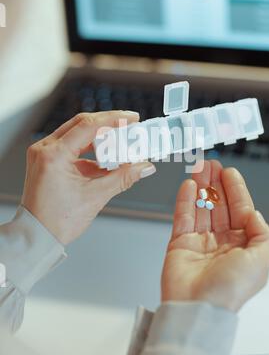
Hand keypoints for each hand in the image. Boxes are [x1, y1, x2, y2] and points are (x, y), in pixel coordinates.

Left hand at [21, 111, 155, 245]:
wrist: (37, 236)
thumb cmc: (57, 221)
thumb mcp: (96, 196)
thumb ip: (123, 177)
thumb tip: (144, 167)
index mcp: (54, 155)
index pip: (88, 125)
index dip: (113, 119)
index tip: (132, 118)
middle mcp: (45, 149)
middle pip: (82, 125)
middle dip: (108, 126)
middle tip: (129, 128)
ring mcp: (44, 154)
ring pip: (76, 134)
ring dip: (99, 139)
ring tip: (120, 145)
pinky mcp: (47, 161)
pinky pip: (71, 147)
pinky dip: (90, 151)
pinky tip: (106, 160)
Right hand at [162, 160, 268, 311]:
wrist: (197, 308)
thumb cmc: (229, 290)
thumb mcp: (261, 261)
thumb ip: (263, 234)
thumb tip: (254, 214)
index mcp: (242, 247)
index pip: (241, 211)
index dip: (236, 190)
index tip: (230, 173)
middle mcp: (222, 243)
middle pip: (219, 206)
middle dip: (216, 184)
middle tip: (212, 165)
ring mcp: (200, 242)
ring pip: (201, 207)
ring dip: (201, 187)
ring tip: (199, 168)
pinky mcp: (180, 243)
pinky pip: (183, 216)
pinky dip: (185, 200)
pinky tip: (188, 185)